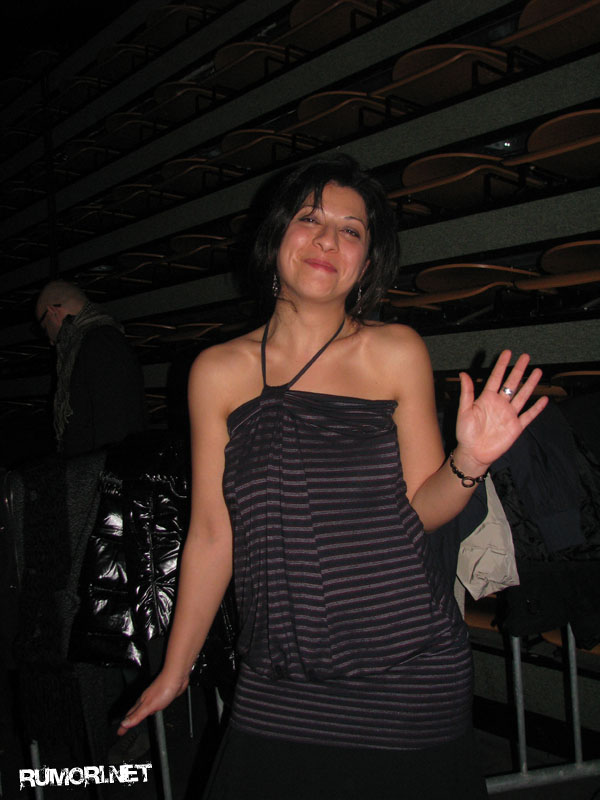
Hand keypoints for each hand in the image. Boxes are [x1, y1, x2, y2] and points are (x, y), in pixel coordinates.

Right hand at [117, 671, 188, 735]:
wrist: (176, 677)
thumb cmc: (163, 687)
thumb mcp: (149, 706)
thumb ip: (137, 715)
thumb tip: (125, 723)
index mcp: (141, 703)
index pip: (129, 717)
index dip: (124, 725)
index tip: (119, 732)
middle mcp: (146, 700)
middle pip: (134, 712)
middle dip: (128, 720)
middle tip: (124, 727)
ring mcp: (154, 698)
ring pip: (143, 709)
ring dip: (138, 715)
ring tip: (135, 721)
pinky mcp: (162, 697)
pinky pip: (153, 707)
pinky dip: (150, 712)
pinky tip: (153, 712)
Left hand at [454, 350, 547, 470]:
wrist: (473, 453)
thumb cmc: (465, 433)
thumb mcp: (464, 411)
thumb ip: (467, 393)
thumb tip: (463, 374)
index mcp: (487, 399)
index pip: (496, 378)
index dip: (502, 365)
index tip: (507, 353)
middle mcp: (500, 404)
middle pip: (512, 383)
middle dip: (518, 370)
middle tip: (526, 357)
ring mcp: (509, 415)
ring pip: (522, 396)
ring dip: (530, 384)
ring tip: (537, 371)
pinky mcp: (516, 427)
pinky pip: (528, 415)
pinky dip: (536, 408)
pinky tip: (544, 399)